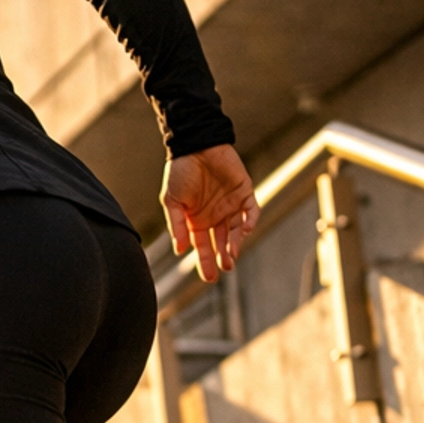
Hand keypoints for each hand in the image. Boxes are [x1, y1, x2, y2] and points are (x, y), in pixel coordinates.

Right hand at [161, 144, 258, 283]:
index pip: (202, 246)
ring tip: (231, 255)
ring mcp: (231, 205)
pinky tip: (244, 231)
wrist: (195, 144)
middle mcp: (215, 216)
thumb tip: (179, 250)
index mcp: (197, 220)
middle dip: (222, 257)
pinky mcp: (245, 192)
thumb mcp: (172, 201)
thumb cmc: (180, 171)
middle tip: (224, 270)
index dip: (205, 262)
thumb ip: (177, 225)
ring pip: (237, 231)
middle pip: (221, 242)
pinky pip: (251, 211)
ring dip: (235, 244)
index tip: (209, 278)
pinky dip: (250, 221)